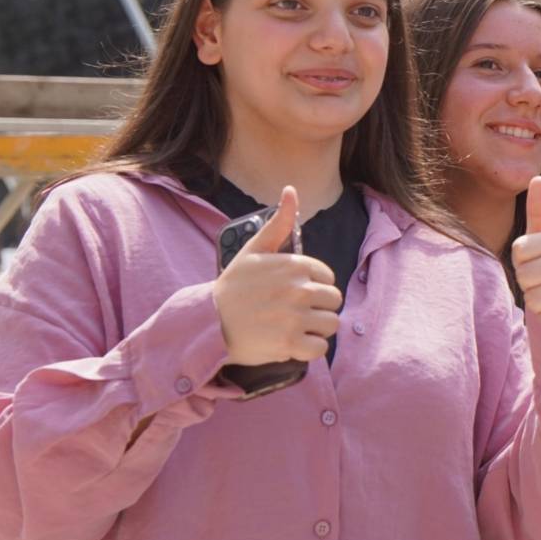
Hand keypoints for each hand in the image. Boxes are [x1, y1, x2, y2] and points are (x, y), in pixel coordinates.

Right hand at [212, 186, 341, 365]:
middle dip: (317, 308)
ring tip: (295, 328)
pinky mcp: (289, 343)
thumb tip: (292, 190)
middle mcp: (299, 289)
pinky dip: (309, 350)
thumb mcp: (254, 249)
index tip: (294, 293)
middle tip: (294, 313)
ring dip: (316, 329)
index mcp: (295, 265)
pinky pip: (320, 348)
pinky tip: (294, 344)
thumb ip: (279, 223)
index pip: (328, 278)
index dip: (314, 287)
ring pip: (331, 324)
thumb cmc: (232, 286)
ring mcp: (295, 317)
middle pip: (333, 301)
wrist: (206, 323)